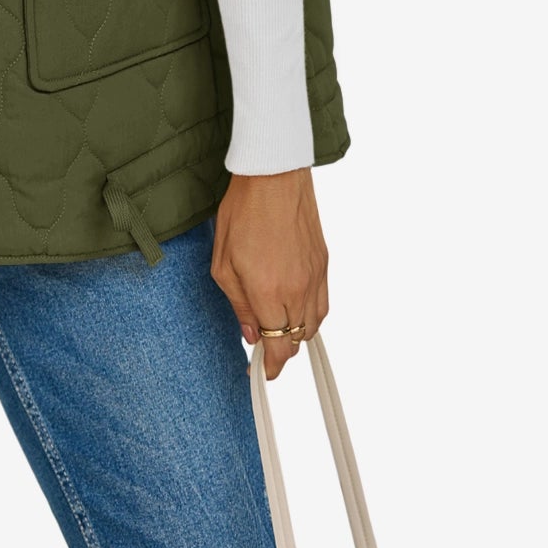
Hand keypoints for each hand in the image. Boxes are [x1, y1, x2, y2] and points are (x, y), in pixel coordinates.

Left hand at [210, 167, 327, 380]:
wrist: (273, 174)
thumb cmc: (242, 212)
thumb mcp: (223, 262)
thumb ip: (239, 305)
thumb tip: (251, 337)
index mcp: (269, 292)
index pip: (278, 347)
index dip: (271, 366)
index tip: (262, 373)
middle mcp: (298, 289)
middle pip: (297, 340)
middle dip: (281, 350)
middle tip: (264, 346)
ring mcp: (315, 276)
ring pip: (314, 325)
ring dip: (297, 333)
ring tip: (278, 325)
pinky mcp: (324, 263)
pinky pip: (323, 303)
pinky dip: (311, 313)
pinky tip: (295, 305)